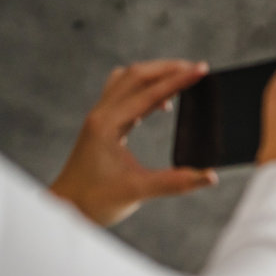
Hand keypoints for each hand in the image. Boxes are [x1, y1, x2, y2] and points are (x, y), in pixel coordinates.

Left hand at [50, 59, 217, 226]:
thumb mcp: (138, 192)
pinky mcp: (100, 125)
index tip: (202, 71)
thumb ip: (176, 182)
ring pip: (126, 79)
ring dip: (154, 74)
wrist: (65, 208)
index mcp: (108, 125)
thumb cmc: (94, 201)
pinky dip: (143, 89)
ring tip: (179, 78)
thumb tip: (209, 176)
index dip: (178, 80)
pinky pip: (122, 93)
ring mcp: (98, 117)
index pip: (149, 93)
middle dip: (168, 68)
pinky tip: (160, 103)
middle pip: (136, 75)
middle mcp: (101, 114)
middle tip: (197, 68)